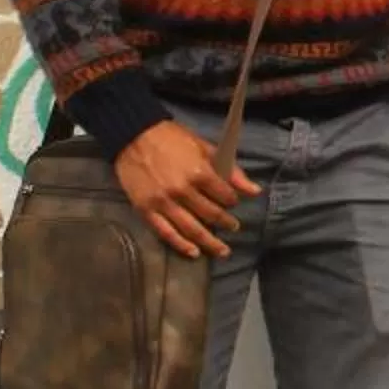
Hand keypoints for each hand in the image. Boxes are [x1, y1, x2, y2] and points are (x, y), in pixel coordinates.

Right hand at [113, 119, 254, 257]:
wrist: (133, 135)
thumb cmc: (171, 139)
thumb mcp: (205, 147)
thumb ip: (231, 170)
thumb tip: (255, 191)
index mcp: (199, 173)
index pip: (225, 196)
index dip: (232, 201)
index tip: (233, 203)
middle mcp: (182, 191)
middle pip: (211, 215)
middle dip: (226, 223)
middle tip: (233, 227)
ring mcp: (163, 202)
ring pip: (191, 229)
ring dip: (210, 242)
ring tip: (222, 251)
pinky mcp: (146, 210)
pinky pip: (166, 233)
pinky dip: (181, 245)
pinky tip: (194, 252)